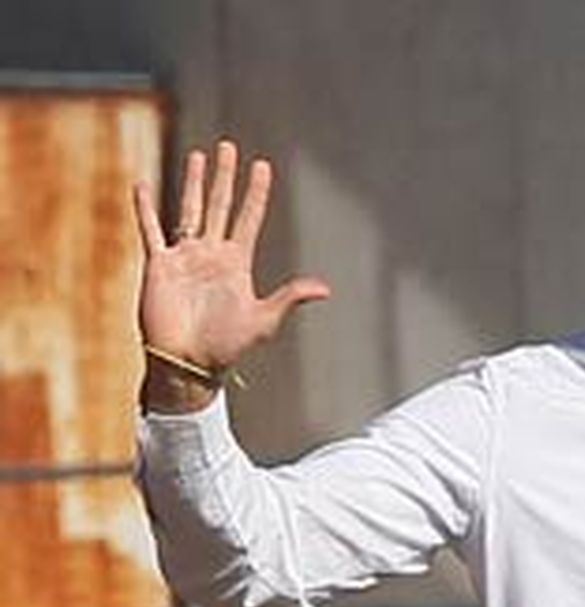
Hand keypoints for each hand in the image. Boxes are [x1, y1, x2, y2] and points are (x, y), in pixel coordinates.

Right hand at [133, 141, 329, 398]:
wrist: (188, 363)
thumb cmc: (226, 347)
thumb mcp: (263, 321)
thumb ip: (289, 299)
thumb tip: (325, 288)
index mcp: (237, 265)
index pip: (249, 219)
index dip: (256, 193)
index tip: (263, 166)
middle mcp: (212, 255)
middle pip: (221, 205)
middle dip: (225, 177)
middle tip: (229, 147)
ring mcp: (185, 257)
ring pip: (190, 209)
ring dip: (194, 183)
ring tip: (199, 155)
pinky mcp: (160, 265)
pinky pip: (151, 229)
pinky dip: (145, 208)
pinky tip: (142, 184)